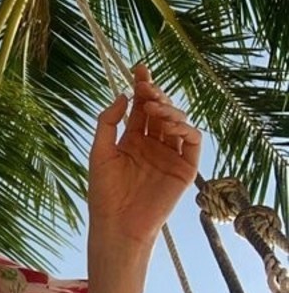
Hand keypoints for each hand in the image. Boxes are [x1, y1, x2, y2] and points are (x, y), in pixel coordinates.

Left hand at [87, 64, 201, 244]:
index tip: (139, 69)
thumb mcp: (100, 152)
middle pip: (160, 110)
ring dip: (169, 109)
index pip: (141, 106)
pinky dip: (184, 127)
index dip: (142, 86)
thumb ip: (108, 123)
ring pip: (178, 121)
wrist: (117, 224)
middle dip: (156, 94)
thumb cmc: (104, 192)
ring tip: (153, 108)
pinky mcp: (184, 168)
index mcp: (132, 139)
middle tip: (147, 87)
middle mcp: (153, 144)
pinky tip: (168, 125)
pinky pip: (192, 141)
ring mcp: (170, 155)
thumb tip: (123, 95)